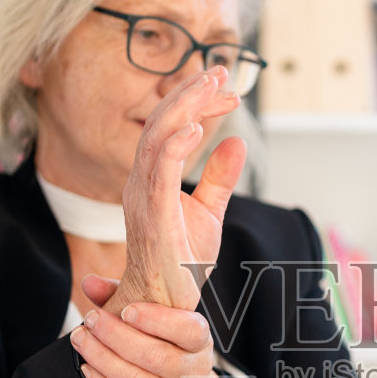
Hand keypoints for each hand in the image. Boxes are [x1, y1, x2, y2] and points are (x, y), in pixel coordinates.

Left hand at [71, 275, 222, 377]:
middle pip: (155, 357)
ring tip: (81, 341)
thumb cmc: (165, 342)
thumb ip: (126, 294)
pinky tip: (87, 369)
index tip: (127, 310)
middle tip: (90, 321)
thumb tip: (90, 282)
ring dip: (102, 360)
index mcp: (199, 340)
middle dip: (115, 337)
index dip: (157, 321)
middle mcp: (191, 371)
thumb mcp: (157, 316)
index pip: (188, 330)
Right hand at [113, 67, 246, 313]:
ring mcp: (143, 198)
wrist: (163, 306)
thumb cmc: (180, 263)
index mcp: (152, 178)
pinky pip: (159, 175)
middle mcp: (141, 182)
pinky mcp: (153, 218)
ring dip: (184, 109)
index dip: (196, 103)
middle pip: (159, 123)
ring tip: (210, 86)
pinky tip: (196, 128)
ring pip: (156, 140)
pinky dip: (175, 148)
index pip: (170, 127)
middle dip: (190, 93)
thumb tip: (235, 142)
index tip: (227, 87)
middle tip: (220, 71)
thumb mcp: (209, 213)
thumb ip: (219, 178)